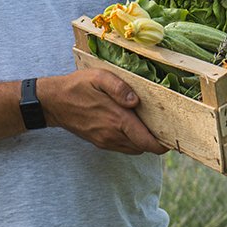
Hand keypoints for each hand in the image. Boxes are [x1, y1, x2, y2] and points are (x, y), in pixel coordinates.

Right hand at [38, 69, 168, 155]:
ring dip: (142, 140)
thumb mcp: (99, 77)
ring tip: (146, 123)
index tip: (173, 137)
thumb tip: (136, 101)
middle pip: (143, 147)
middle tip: (162, 125)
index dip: (162, 144)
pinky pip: (122, 146)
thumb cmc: (78, 86)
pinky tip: (129, 124)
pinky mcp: (99, 142)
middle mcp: (113, 135)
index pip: (147, 142)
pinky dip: (130, 139)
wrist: (54, 102)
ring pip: (133, 148)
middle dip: (154, 140)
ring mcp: (105, 141)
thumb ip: (119, 87)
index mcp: (117, 120)